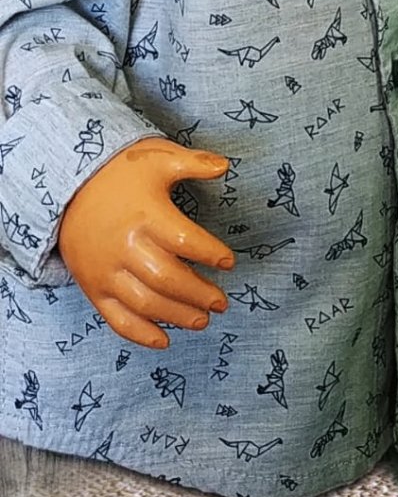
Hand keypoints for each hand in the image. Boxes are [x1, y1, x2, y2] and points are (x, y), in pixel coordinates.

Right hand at [59, 136, 234, 348]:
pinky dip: (141, 335)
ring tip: (203, 319)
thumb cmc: (120, 173)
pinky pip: (116, 319)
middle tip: (221, 301)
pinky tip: (164, 340)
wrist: (69, 187)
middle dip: (199, 294)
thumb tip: (225, 166)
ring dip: (177, 316)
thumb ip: (193, 162)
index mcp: (145, 215)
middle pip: (167, 279)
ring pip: (145, 304)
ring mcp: (107, 271)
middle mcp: (125, 247)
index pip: (184, 242)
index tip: (229, 262)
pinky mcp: (93, 287)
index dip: (210, 254)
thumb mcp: (157, 157)